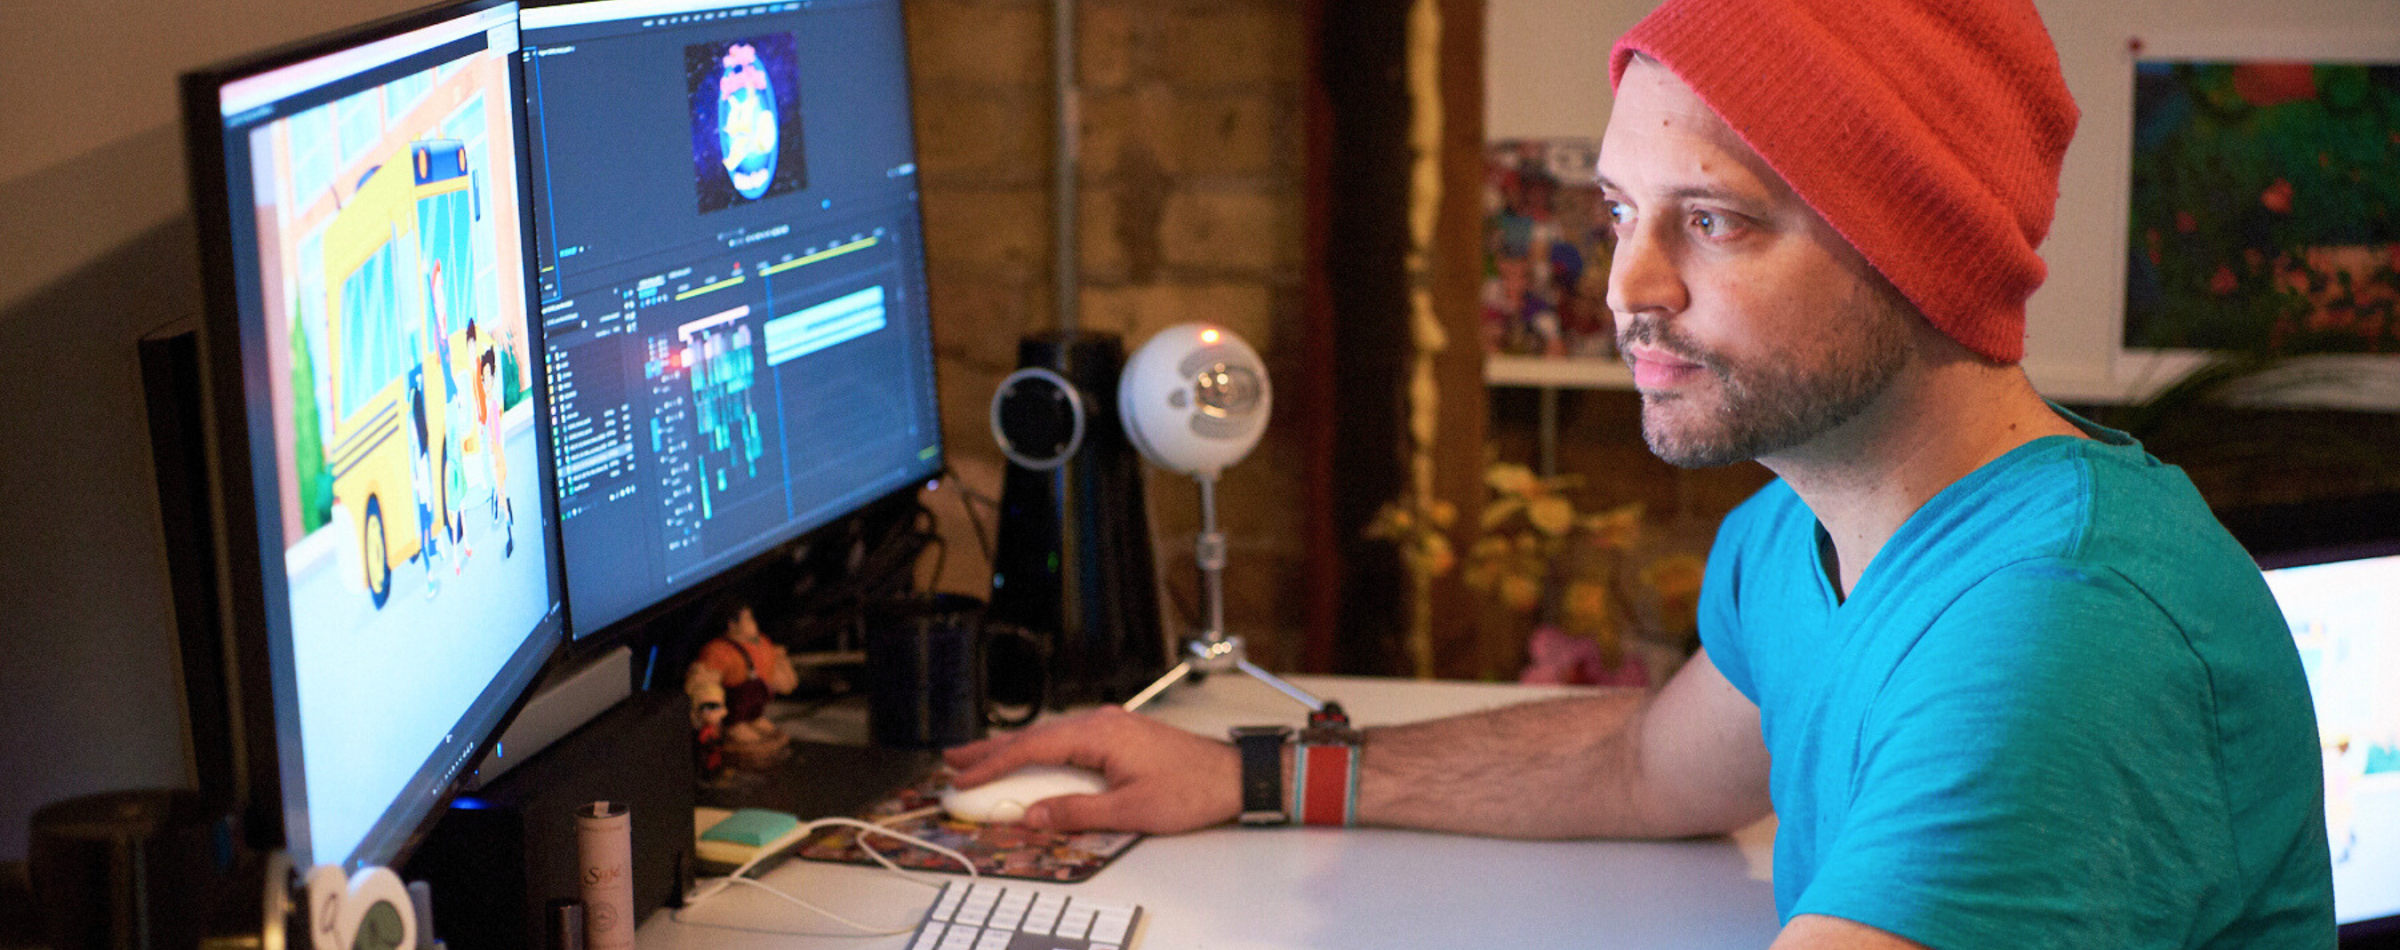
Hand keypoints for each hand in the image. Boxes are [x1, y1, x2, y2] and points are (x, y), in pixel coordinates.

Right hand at [943, 706, 1240, 834]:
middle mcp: (1103, 722)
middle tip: (955, 759)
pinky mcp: (1121, 735)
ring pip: (1051, 735)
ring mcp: (1112, 726)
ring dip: (1015, 749)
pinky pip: (1069, 739)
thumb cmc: (1193, 788)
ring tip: (982, 760)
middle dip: (992, 749)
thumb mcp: (1130, 811)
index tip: (964, 778)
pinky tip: (1032, 759)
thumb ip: (1076, 812)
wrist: (1235, 776)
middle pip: (1035, 735)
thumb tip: (1033, 816)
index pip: (1032, 748)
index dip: (993, 765)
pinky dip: (1042, 750)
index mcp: (1100, 734)